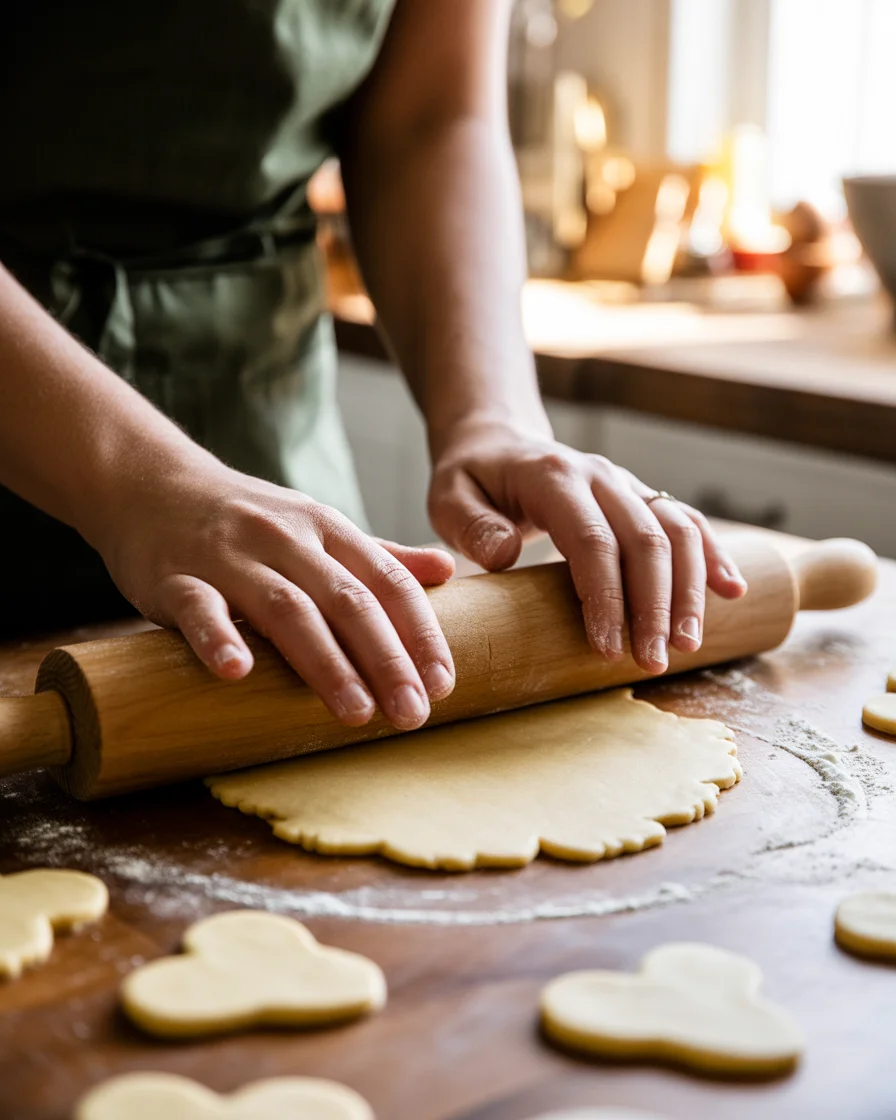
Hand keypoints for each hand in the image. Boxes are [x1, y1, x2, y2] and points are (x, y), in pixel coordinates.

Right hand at [93, 461, 455, 730]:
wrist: (151, 484)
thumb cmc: (247, 520)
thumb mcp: (317, 525)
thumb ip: (379, 554)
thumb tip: (448, 570)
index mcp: (327, 529)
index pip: (387, 581)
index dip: (419, 633)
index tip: (444, 684)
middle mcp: (286, 539)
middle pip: (347, 600)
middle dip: (386, 659)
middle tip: (414, 713)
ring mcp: (229, 557)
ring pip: (286, 609)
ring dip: (325, 662)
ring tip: (356, 712)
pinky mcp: (175, 577)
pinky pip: (198, 608)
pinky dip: (217, 638)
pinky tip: (236, 672)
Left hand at [428, 419, 746, 673]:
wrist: (497, 441)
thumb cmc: (470, 479)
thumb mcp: (448, 497)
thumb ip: (470, 525)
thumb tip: (505, 555)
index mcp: (554, 477)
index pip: (591, 539)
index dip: (605, 596)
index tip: (607, 648)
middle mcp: (600, 475)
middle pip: (645, 540)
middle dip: (654, 606)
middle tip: (653, 660)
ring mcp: (627, 484)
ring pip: (677, 532)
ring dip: (688, 591)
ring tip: (687, 646)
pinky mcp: (642, 497)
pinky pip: (688, 521)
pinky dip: (712, 556)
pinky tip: (731, 591)